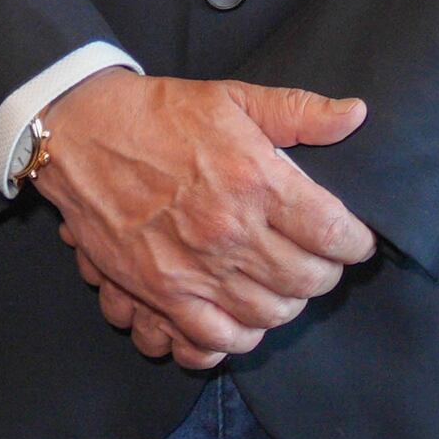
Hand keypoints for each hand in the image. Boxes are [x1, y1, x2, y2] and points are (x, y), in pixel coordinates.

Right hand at [29, 70, 376, 354]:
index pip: (334, 233)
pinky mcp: (160, 293)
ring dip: (286, 304)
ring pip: (269, 315)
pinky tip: (241, 315)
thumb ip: (300, 111)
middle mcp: (230, 231)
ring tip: (282, 285)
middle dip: (325, 273)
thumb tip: (355, 115)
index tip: (355, 240)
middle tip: (319, 260)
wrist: (82, 134)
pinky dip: (237, 337)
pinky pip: (214, 340)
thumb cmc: (159, 115)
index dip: (356, 243)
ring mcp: (194, 269)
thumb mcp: (234, 98)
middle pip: (309, 281)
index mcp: (256, 180)